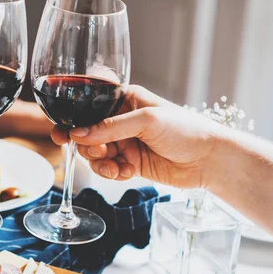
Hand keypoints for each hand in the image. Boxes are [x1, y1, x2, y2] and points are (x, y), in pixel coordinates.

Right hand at [51, 85, 222, 188]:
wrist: (210, 160)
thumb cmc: (185, 130)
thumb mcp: (146, 121)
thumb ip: (110, 127)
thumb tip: (77, 134)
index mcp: (124, 100)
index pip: (89, 107)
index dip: (73, 120)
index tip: (62, 134)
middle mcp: (120, 120)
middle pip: (86, 134)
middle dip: (88, 146)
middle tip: (99, 153)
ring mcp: (124, 142)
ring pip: (94, 154)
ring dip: (100, 163)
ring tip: (115, 168)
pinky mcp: (129, 163)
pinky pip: (108, 169)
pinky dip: (112, 173)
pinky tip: (127, 173)